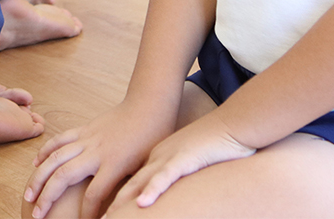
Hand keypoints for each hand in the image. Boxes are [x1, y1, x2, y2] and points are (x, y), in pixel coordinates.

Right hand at [24, 101, 175, 218]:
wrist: (148, 106)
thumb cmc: (152, 138)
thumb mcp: (147, 168)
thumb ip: (132, 188)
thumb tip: (126, 210)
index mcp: (114, 164)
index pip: (93, 195)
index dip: (86, 213)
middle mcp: (96, 151)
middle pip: (64, 176)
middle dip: (48, 198)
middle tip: (37, 216)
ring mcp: (87, 138)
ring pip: (55, 157)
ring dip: (39, 177)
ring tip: (29, 194)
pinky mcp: (84, 129)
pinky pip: (60, 140)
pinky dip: (46, 151)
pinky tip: (36, 163)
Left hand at [109, 116, 255, 210]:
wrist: (233, 123)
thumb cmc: (215, 145)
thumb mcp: (189, 163)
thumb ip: (176, 176)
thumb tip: (168, 194)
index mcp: (156, 159)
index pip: (130, 184)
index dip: (115, 202)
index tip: (101, 216)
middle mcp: (157, 158)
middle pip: (128, 186)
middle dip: (111, 206)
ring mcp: (169, 157)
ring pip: (140, 183)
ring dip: (123, 203)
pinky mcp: (185, 159)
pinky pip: (165, 177)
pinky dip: (153, 190)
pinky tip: (142, 203)